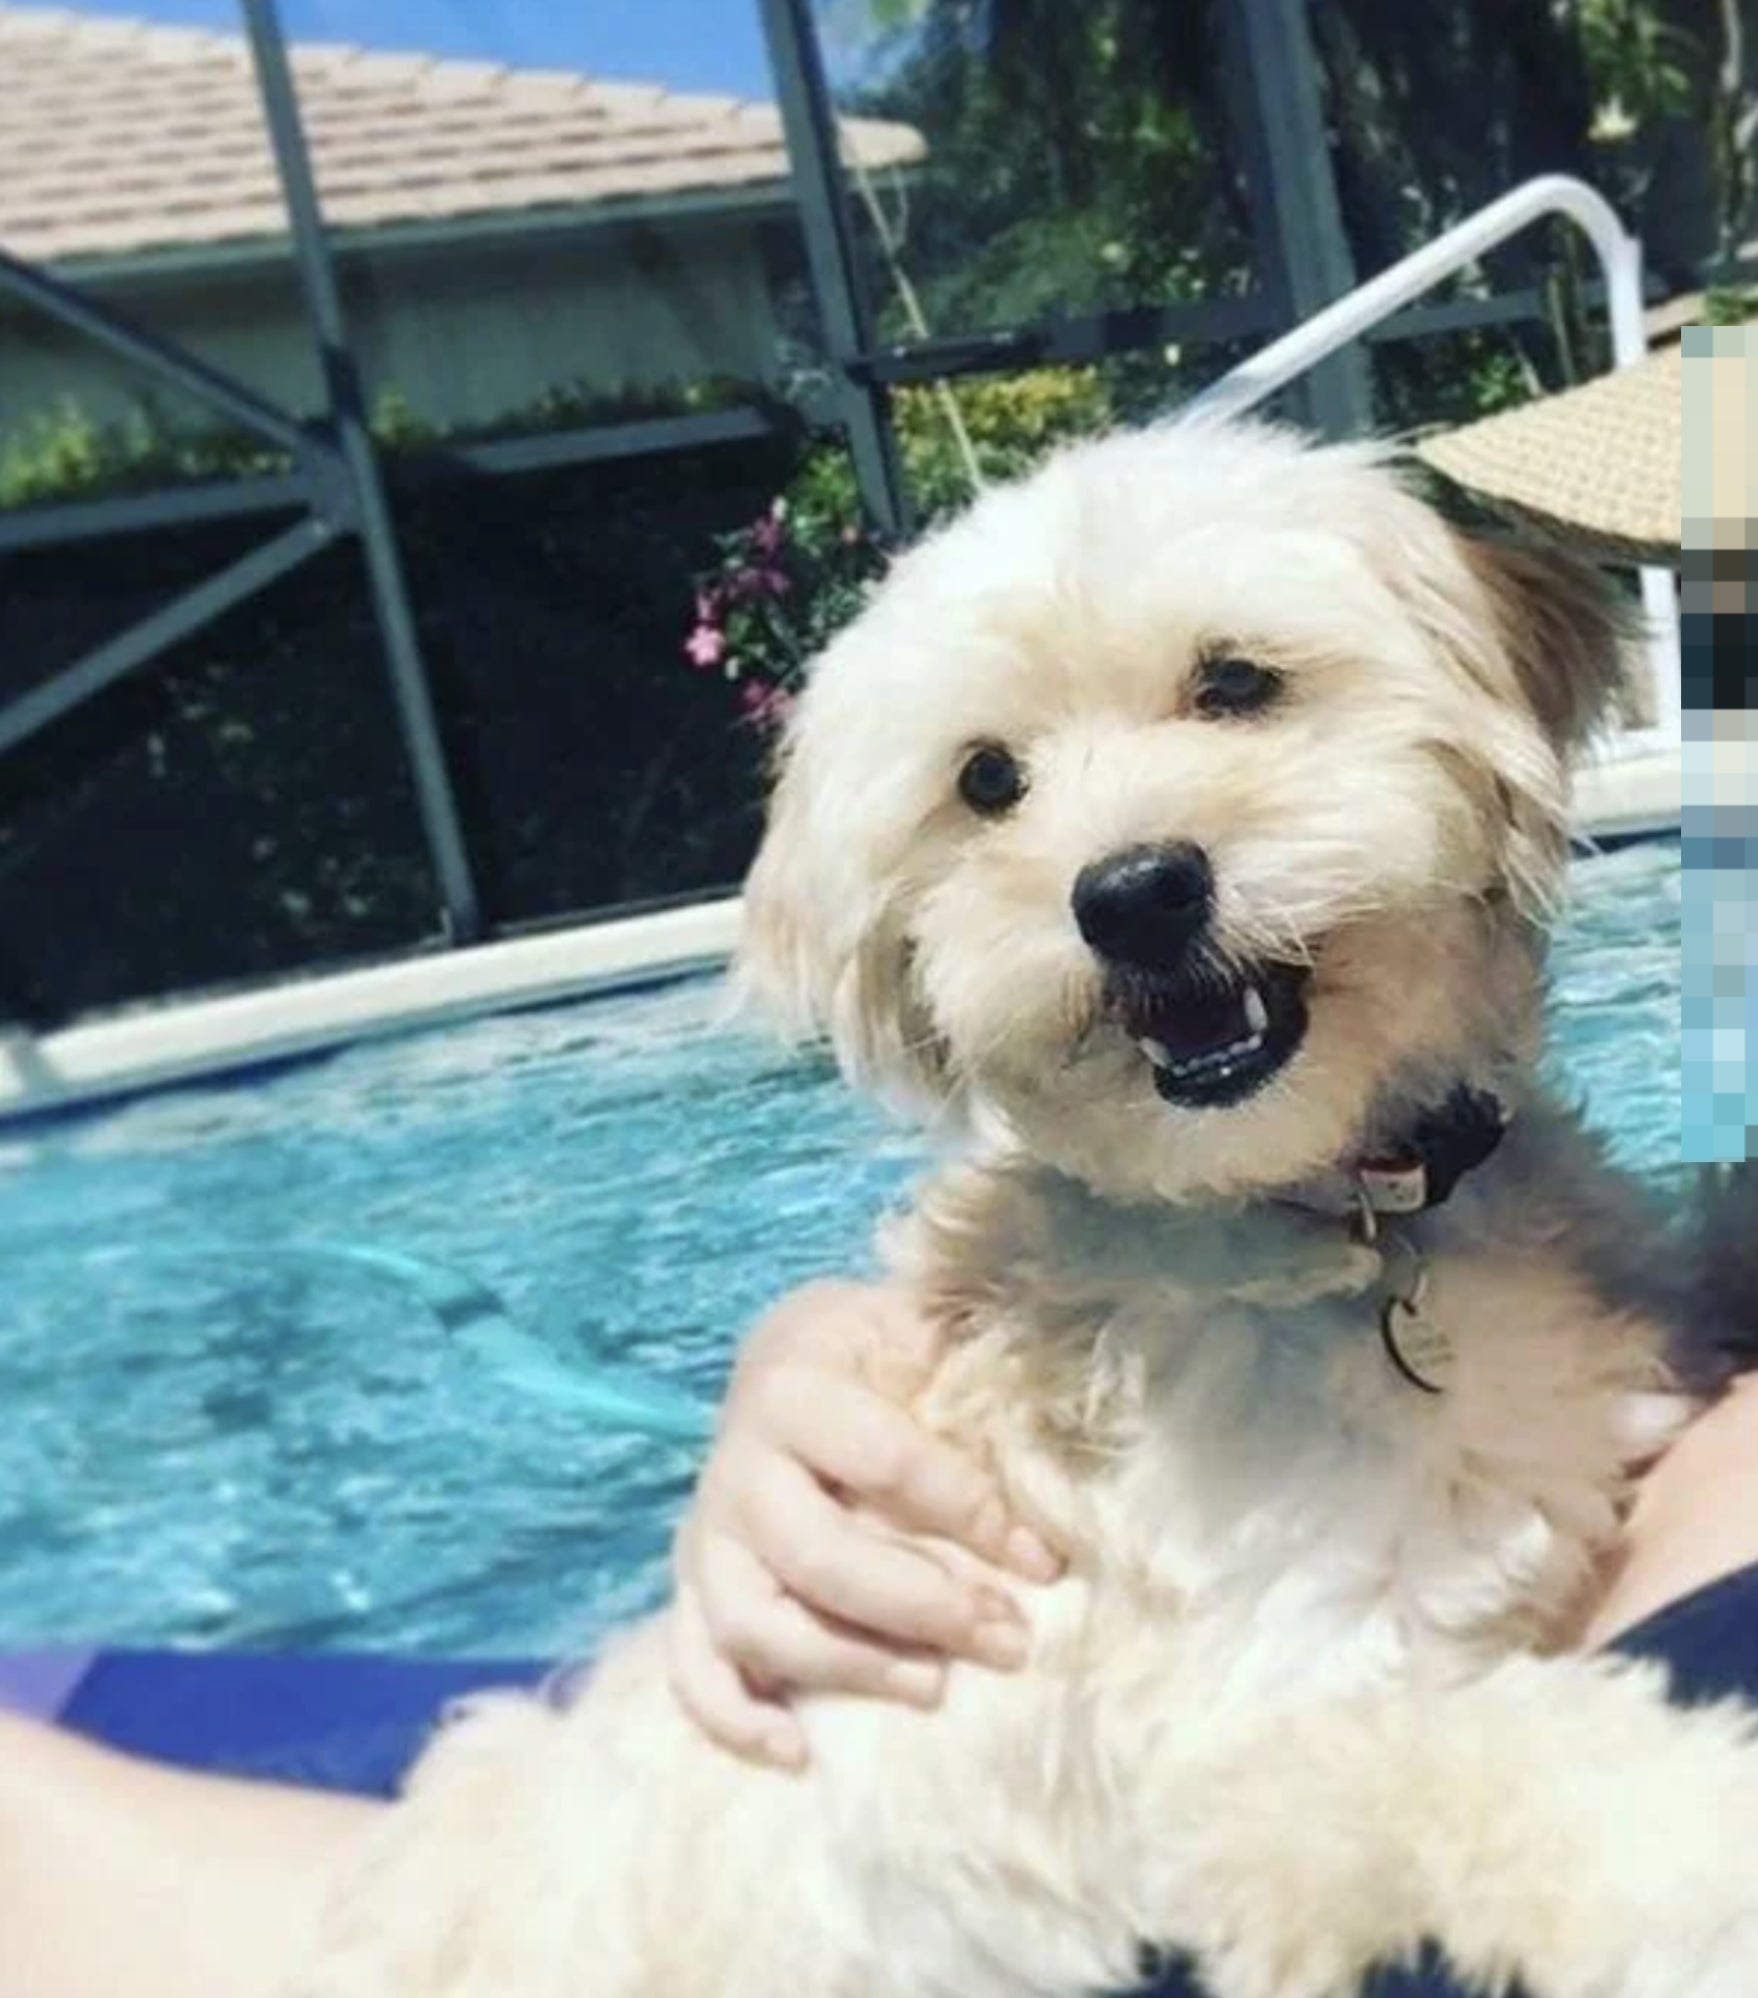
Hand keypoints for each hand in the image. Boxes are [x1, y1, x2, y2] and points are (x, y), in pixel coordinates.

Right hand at [668, 1280, 1061, 1768]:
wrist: (790, 1359)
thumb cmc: (878, 1352)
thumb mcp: (917, 1325)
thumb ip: (969, 1357)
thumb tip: (1049, 1412)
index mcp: (793, 1386)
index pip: (885, 1461)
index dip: (969, 1512)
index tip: (1038, 1559)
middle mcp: (736, 1465)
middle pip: (820, 1556)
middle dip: (924, 1607)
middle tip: (1008, 1639)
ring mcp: (707, 1534)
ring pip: (754, 1622)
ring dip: (849, 1666)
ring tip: (934, 1687)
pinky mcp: (691, 1588)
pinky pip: (692, 1665)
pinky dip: (733, 1717)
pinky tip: (797, 1752)